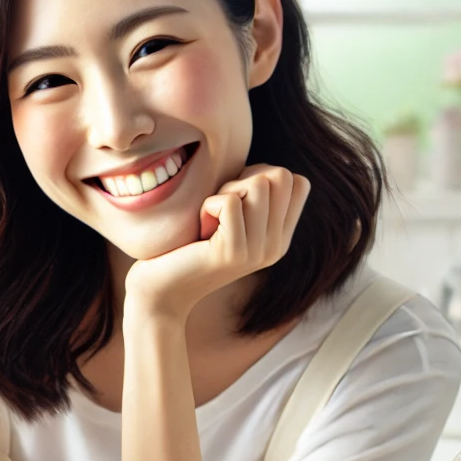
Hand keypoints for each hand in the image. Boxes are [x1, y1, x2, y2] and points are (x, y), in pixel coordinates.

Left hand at [124, 164, 310, 322]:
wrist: (162, 291)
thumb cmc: (188, 245)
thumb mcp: (229, 218)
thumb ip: (253, 197)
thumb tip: (263, 169)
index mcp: (279, 238)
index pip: (298, 182)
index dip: (264, 175)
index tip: (237, 198)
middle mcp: (276, 247)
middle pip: (281, 177)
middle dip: (245, 179)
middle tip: (221, 208)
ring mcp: (257, 251)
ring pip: (258, 184)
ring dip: (226, 191)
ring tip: (210, 219)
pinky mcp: (233, 252)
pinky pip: (230, 202)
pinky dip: (209, 206)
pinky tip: (201, 229)